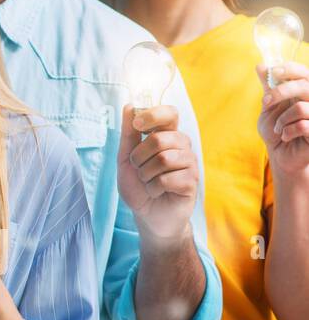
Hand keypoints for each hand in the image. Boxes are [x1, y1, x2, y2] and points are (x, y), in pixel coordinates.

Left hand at [117, 104, 197, 242]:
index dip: (154, 114)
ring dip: (146, 174)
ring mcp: (190, 163)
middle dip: (139, 156)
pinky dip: (154, 187)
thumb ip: (128, 133)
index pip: (169, 113)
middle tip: (138, 168)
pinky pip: (168, 179)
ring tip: (148, 181)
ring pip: (164, 159)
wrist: (147, 214)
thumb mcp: (125, 157)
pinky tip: (157, 191)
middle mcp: (181, 146)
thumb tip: (129, 105)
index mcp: (166, 135)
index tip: (137, 124)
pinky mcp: (192, 182)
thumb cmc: (138, 184)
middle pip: (160, 138)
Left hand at [258, 61, 308, 176]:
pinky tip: (285, 136)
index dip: (290, 69)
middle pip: (305, 86)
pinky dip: (287, 131)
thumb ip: (269, 87)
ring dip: (282, 119)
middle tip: (266, 101)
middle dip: (280, 92)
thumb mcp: (270, 106)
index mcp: (306, 92)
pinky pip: (302, 126)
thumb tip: (261, 65)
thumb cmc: (277, 129)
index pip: (305, 72)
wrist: (281, 154)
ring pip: (301, 108)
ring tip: (278, 127)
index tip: (273, 72)